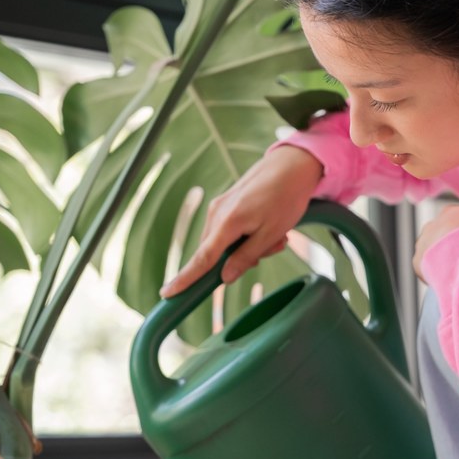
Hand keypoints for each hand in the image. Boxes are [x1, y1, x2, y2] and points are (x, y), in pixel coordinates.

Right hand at [160, 146, 322, 296]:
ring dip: (248, 246)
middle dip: (240, 259)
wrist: (291, 165)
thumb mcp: (271, 233)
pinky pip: (229, 230)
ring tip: (276, 235)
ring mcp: (219, 206)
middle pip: (215, 254)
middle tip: (273, 247)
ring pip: (224, 243)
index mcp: (227, 222)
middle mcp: (216, 213)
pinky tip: (269, 226)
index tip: (167, 293)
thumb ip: (246, 256)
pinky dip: (247, 235)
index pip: (202, 258)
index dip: (185, 279)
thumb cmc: (286, 198)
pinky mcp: (225, 203)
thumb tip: (224, 277)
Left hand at [413, 205, 458, 281]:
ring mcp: (422, 244)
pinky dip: (438, 273)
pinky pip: (428, 269)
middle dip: (456, 243)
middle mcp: (431, 225)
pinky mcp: (417, 263)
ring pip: (434, 252)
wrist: (457, 251)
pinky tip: (449, 279)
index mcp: (449, 212)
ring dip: (444, 259)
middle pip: (445, 235)